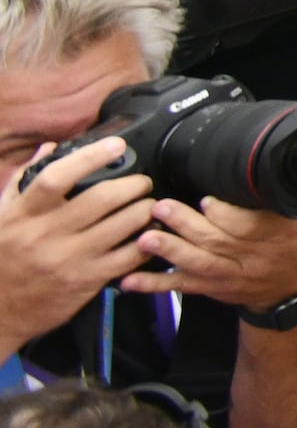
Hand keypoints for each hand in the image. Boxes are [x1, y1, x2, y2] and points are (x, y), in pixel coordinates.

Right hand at [0, 138, 158, 338]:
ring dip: (146, 210)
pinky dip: (146, 242)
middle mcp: (46, 235)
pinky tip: (150, 234)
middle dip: (134, 185)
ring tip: (150, 206)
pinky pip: (128, 257)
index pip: (56, 177)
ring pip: (122, 225)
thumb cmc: (3, 258)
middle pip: (102, 198)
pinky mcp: (86, 281)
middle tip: (142, 183)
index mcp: (24, 215)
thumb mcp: (3, 217)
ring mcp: (68, 259)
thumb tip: (50, 148)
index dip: (90, 157)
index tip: (116, 146)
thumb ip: (24, 181)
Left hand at [126, 197, 296, 306]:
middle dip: (187, 226)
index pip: (251, 226)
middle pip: (218, 243)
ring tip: (145, 238)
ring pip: (198, 264)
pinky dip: (156, 284)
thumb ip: (289, 194)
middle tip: (162, 208)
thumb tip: (276, 163)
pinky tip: (131, 280)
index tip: (206, 200)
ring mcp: (230, 275)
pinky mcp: (213, 288)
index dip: (227, 215)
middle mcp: (252, 258)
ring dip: (170, 251)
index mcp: (278, 235)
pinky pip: (182, 287)